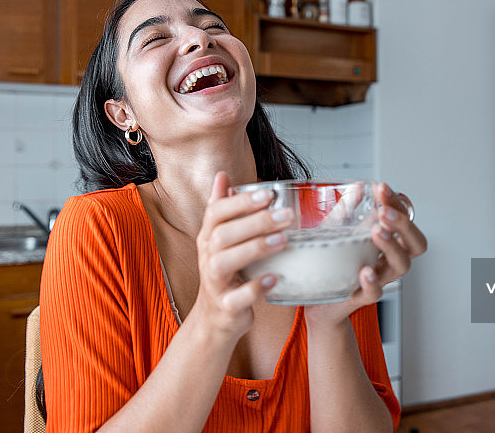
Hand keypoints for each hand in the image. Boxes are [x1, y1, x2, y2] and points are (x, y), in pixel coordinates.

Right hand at [191, 172, 292, 340]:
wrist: (214, 318)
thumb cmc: (223, 273)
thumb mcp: (218, 239)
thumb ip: (223, 208)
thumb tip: (222, 175)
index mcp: (208, 237)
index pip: (216, 213)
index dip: (240, 202)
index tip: (268, 193)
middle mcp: (207, 257)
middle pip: (223, 234)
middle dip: (255, 222)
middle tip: (287, 214)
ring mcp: (214, 282)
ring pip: (226, 261)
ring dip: (255, 248)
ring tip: (283, 240)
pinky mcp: (226, 306)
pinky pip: (237, 297)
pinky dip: (256, 287)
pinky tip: (274, 277)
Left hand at [305, 182, 426, 326]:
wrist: (318, 302)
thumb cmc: (333, 264)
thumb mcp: (338, 231)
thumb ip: (348, 210)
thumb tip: (359, 186)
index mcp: (388, 242)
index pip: (404, 219)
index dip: (397, 203)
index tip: (382, 187)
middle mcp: (388, 260)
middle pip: (415, 243)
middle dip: (403, 223)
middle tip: (384, 211)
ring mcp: (378, 279)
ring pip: (401, 265)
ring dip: (392, 246)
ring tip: (378, 231)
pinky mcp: (361, 296)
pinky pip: (375, 292)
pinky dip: (372, 281)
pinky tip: (365, 270)